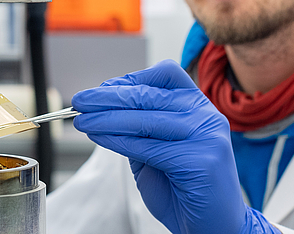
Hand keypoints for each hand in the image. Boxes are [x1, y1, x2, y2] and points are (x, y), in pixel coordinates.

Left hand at [72, 60, 277, 233]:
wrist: (213, 227)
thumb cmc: (183, 189)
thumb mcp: (158, 150)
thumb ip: (139, 128)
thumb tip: (103, 106)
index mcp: (200, 107)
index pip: (165, 75)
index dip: (130, 78)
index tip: (102, 88)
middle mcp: (207, 116)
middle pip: (150, 95)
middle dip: (108, 97)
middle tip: (80, 101)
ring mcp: (207, 137)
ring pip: (145, 119)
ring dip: (106, 118)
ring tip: (82, 121)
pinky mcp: (201, 160)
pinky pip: (148, 146)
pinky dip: (117, 140)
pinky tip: (99, 137)